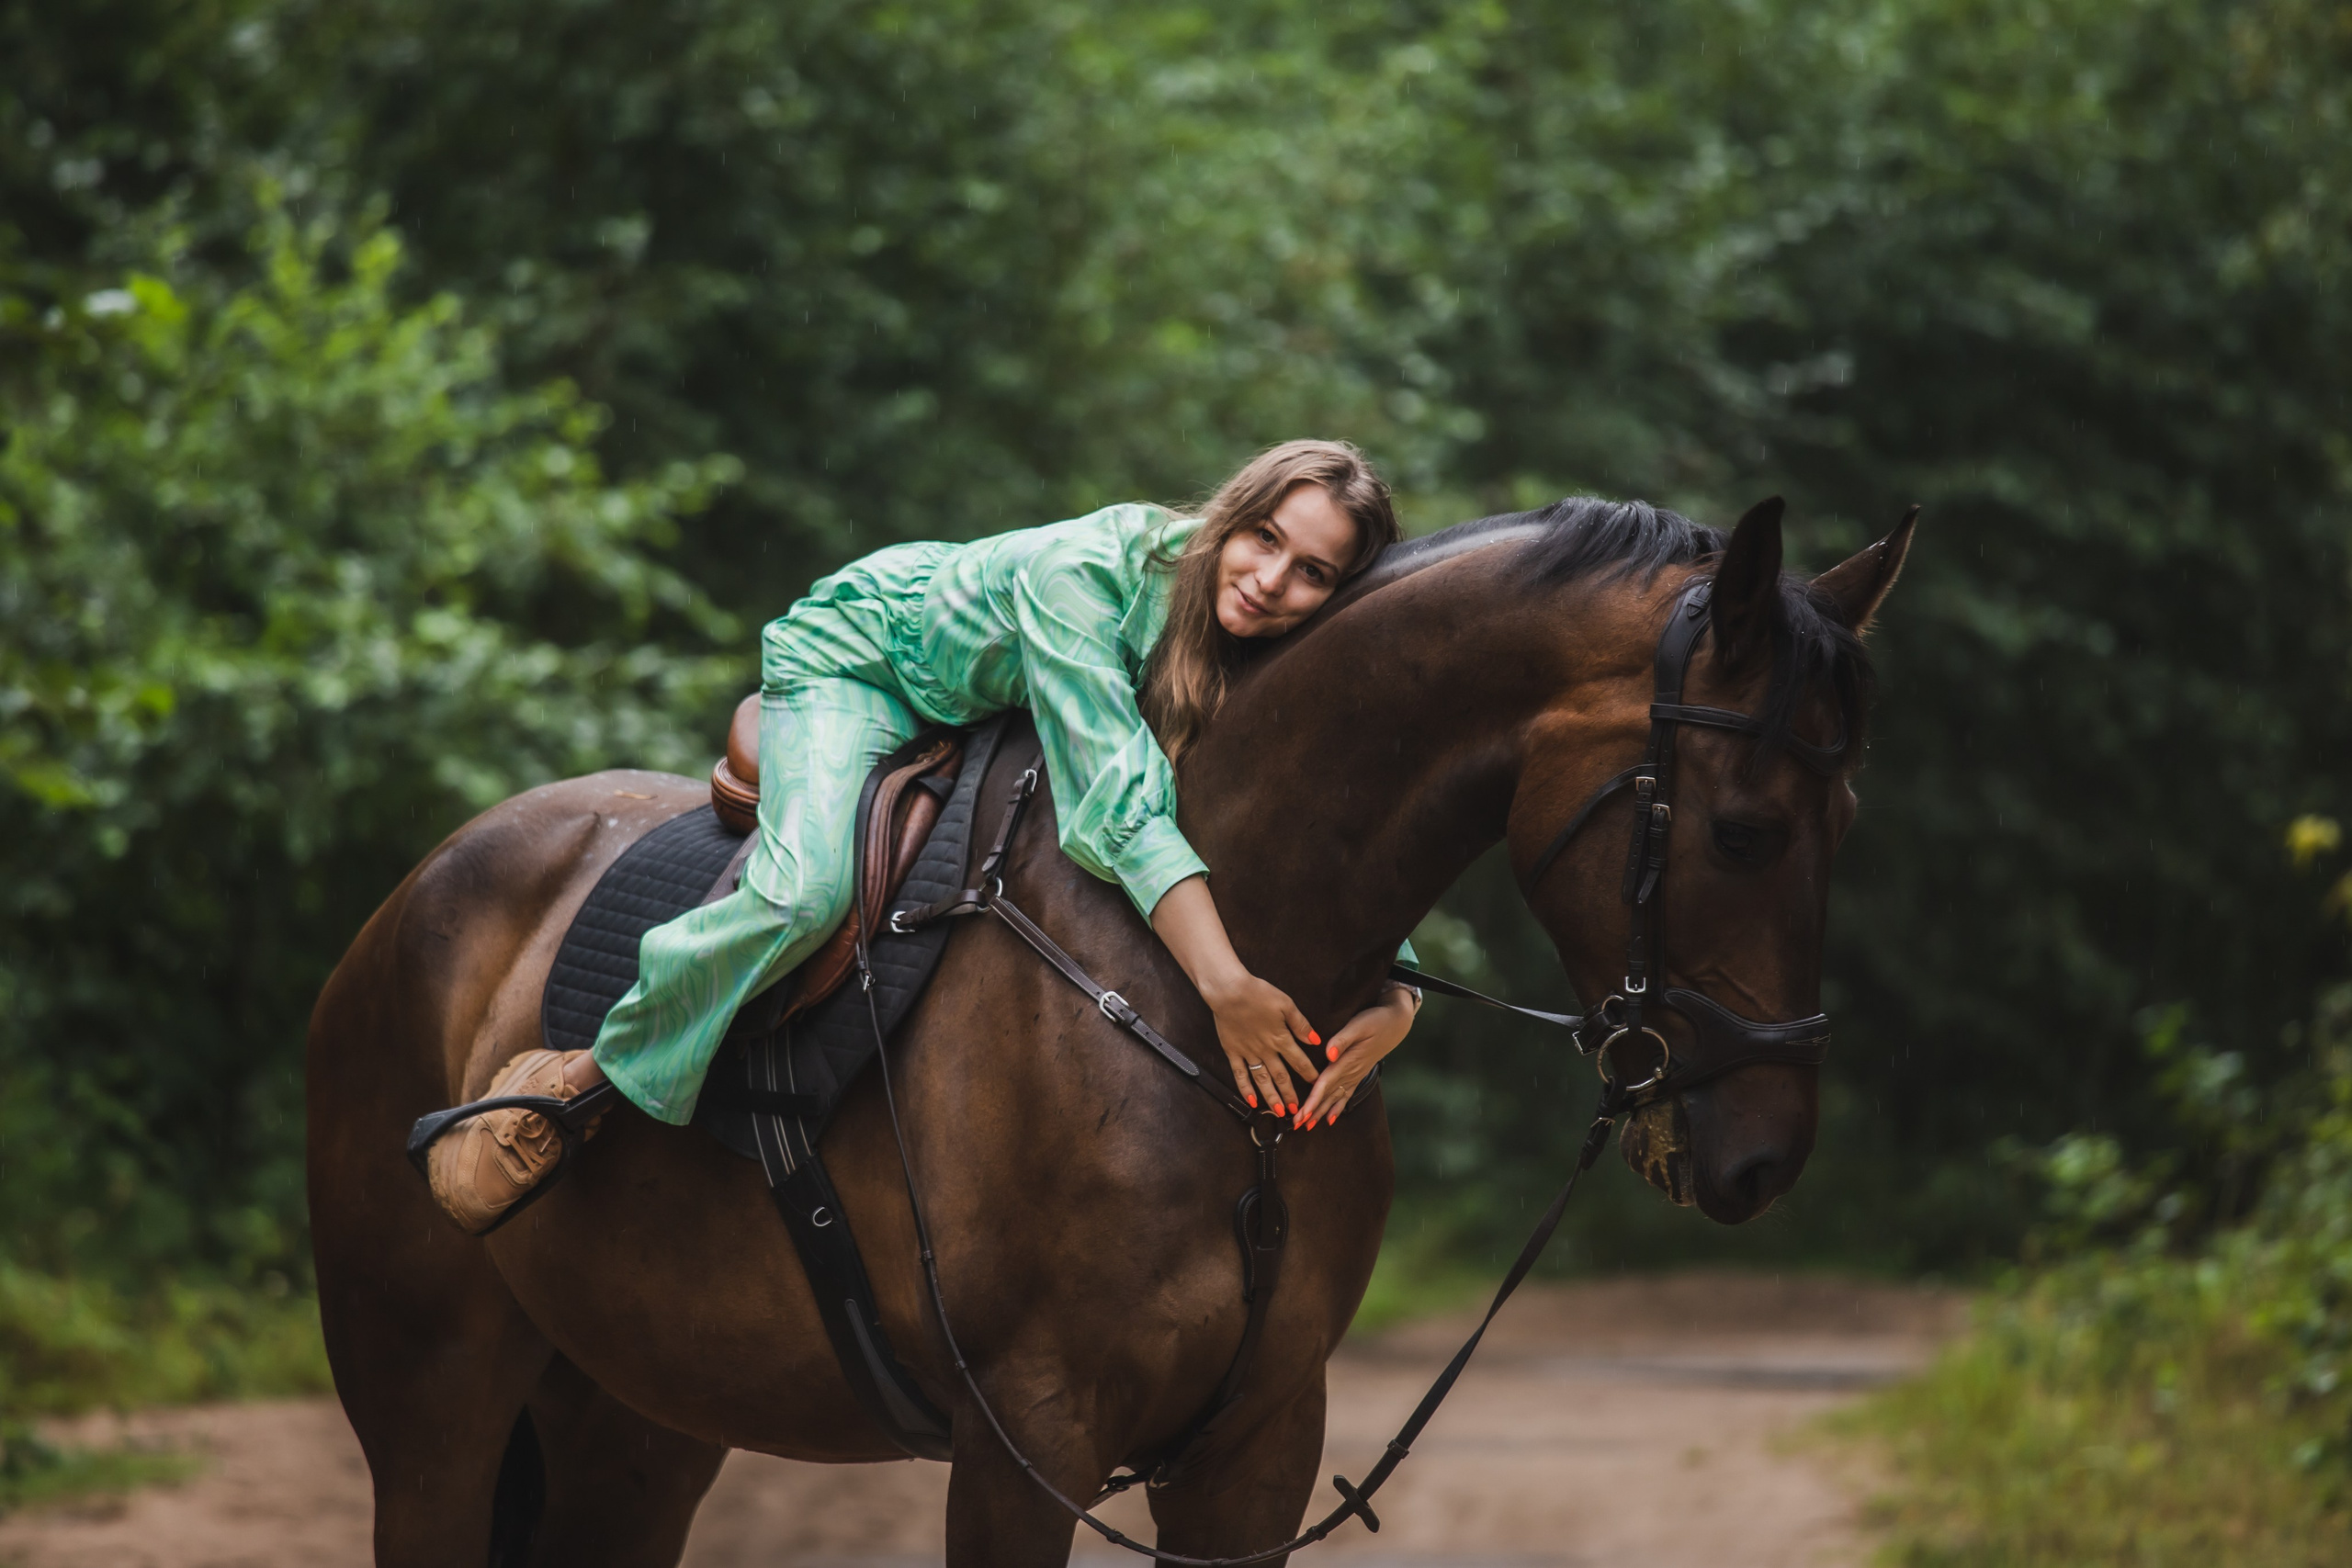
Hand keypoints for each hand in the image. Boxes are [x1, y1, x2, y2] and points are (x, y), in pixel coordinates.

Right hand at [1202, 971, 1321, 1114]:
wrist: (1229, 991)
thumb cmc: (1257, 993)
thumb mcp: (1286, 1004)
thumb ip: (1301, 1024)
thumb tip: (1315, 1040)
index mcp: (1280, 1038)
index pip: (1299, 1060)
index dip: (1308, 1074)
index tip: (1316, 1085)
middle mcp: (1265, 1050)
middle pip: (1281, 1076)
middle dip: (1290, 1094)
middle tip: (1297, 1109)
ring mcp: (1248, 1053)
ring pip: (1262, 1080)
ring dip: (1271, 1097)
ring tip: (1278, 1111)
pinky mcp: (1232, 1051)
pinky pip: (1240, 1074)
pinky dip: (1245, 1089)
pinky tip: (1251, 1101)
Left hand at [1293, 983, 1418, 1129]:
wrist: (1396, 1024)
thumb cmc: (1376, 1021)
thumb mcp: (1359, 1025)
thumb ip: (1342, 1039)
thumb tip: (1329, 1054)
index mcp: (1347, 1061)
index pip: (1326, 1084)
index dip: (1313, 1100)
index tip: (1302, 1114)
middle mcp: (1351, 1072)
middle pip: (1328, 1095)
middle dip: (1312, 1112)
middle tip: (1297, 1126)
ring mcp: (1355, 1075)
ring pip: (1336, 1098)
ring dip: (1321, 1112)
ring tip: (1308, 1126)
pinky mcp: (1358, 1073)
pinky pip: (1346, 1095)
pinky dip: (1337, 1108)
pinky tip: (1330, 1119)